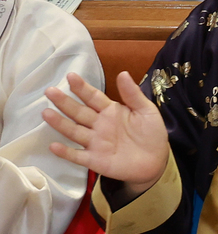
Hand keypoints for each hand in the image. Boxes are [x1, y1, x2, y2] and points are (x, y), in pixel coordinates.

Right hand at [42, 72, 170, 194]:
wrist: (156, 161)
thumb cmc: (151, 133)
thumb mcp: (146, 110)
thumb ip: (133, 94)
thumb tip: (123, 73)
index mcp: (111, 111)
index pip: (93, 97)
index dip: (82, 88)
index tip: (70, 76)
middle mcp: (99, 125)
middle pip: (79, 112)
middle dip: (64, 102)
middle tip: (50, 91)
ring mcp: (95, 143)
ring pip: (74, 131)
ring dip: (60, 123)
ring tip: (46, 112)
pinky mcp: (94, 160)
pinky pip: (77, 156)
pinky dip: (65, 152)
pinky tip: (53, 146)